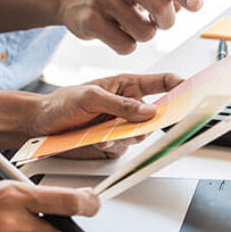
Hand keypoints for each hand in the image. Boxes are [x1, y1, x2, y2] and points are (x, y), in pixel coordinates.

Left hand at [32, 72, 183, 158]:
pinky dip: (112, 147)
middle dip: (151, 122)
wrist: (40, 125)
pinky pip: (123, 149)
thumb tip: (149, 111)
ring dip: (125, 137)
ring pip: (140, 135)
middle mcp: (127, 106)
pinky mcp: (112, 143)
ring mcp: (121, 125)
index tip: (190, 92)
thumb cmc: (61, 102)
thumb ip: (121, 104)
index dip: (179, 85)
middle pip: (156, 115)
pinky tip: (97, 141)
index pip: (161, 82)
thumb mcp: (90, 97)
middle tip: (145, 126)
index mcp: (126, 85)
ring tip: (105, 135)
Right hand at [56, 0, 202, 53]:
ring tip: (131, 23)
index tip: (197, 5)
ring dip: (144, 35)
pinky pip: (126, 46)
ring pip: (146, 33)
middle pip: (161, 8)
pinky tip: (117, 32)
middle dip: (166, 22)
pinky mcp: (90, 20)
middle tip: (158, 22)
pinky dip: (127, 45)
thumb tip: (188, 4)